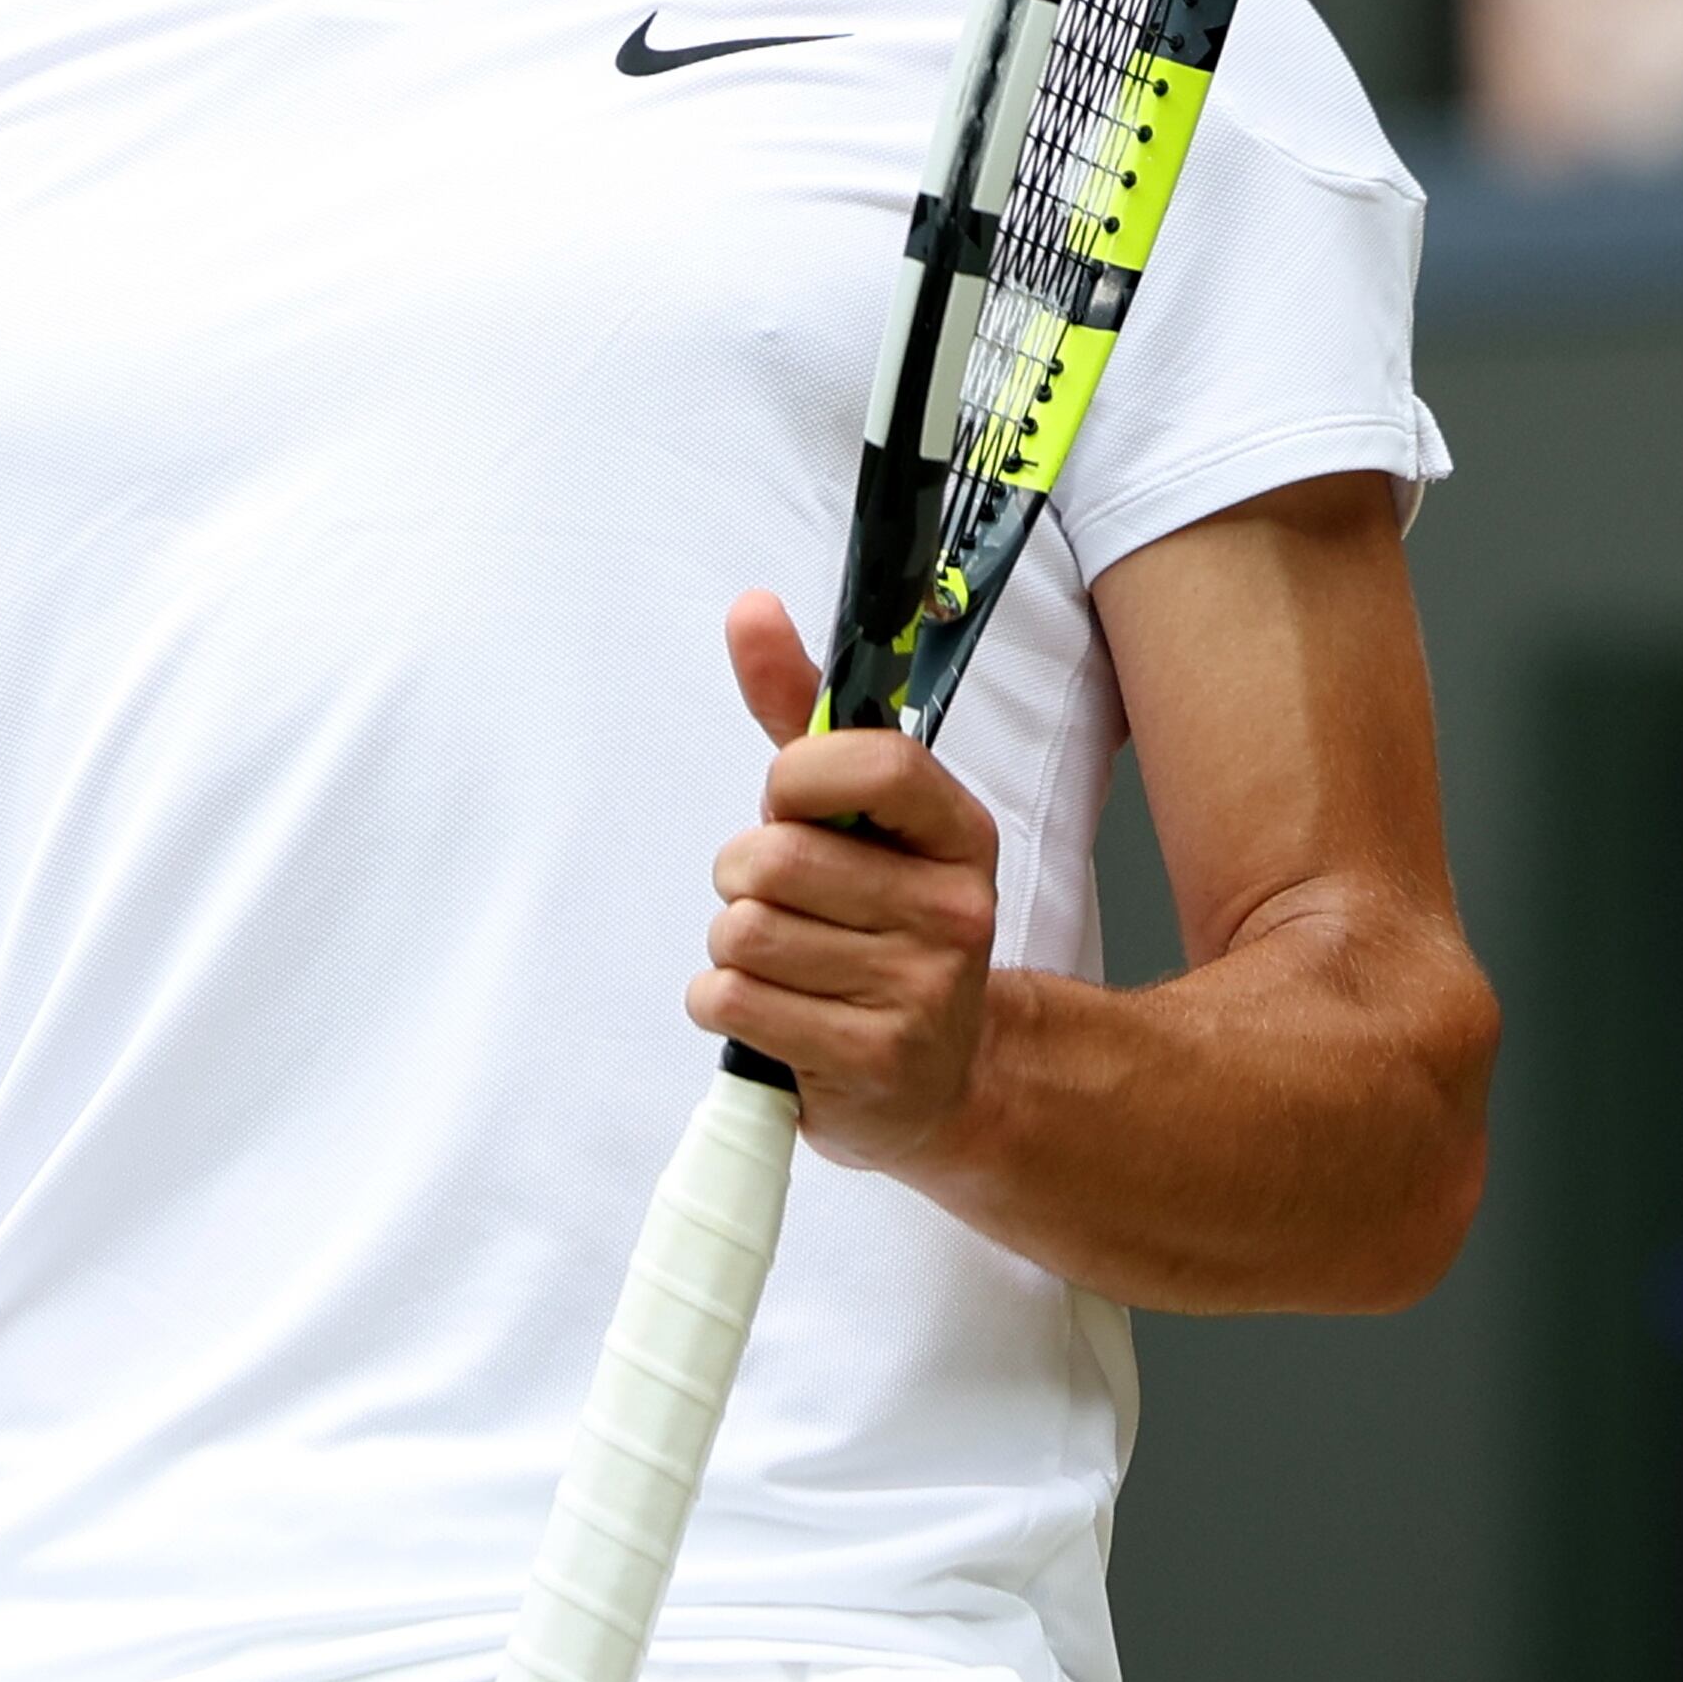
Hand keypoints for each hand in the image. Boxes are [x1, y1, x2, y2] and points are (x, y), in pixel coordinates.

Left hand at [689, 591, 1001, 1180]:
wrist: (944, 1075)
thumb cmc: (878, 924)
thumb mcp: (854, 816)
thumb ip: (799, 710)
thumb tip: (750, 607)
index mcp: (959, 834)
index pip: (872, 763)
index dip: (796, 779)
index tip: (790, 803)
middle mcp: (953, 910)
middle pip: (776, 859)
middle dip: (742, 878)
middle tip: (777, 901)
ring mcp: (919, 992)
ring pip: (744, 933)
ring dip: (732, 947)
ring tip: (783, 960)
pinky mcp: (870, 1061)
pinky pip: (732, 1001)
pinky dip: (723, 1004)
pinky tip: (772, 1011)